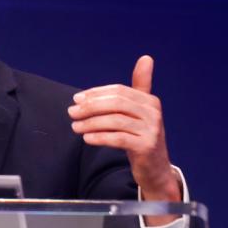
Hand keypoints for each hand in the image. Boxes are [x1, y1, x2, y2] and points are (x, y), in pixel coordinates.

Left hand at [68, 55, 181, 204]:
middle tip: (72, 112)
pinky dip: (100, 137)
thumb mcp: (140, 112)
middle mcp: (153, 113)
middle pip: (116, 104)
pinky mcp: (146, 147)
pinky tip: (87, 138)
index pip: (118, 91)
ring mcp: (151, 130)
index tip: (77, 98)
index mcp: (150, 101)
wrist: (155, 169)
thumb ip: (138, 87)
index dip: (96, 93)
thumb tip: (145, 58)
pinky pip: (118, 138)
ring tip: (75, 126)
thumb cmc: (141, 137)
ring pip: (115, 121)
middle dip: (91, 106)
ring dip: (91, 123)